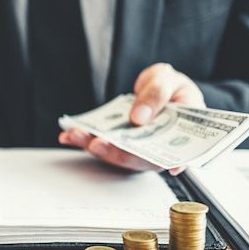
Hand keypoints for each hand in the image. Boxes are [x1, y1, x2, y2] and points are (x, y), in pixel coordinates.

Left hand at [59, 63, 204, 173]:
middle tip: (97, 144)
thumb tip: (139, 117)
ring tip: (74, 136)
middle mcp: (156, 148)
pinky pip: (101, 143)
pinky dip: (84, 139)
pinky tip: (68, 134)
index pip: (177, 154)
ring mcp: (135, 147)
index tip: (165, 167)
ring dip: (92, 146)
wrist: (159, 86)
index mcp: (180, 137)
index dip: (169, 162)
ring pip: (115, 153)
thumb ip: (157, 94)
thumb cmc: (172, 88)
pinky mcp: (118, 142)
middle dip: (115, 153)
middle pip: (138, 158)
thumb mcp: (169, 81)